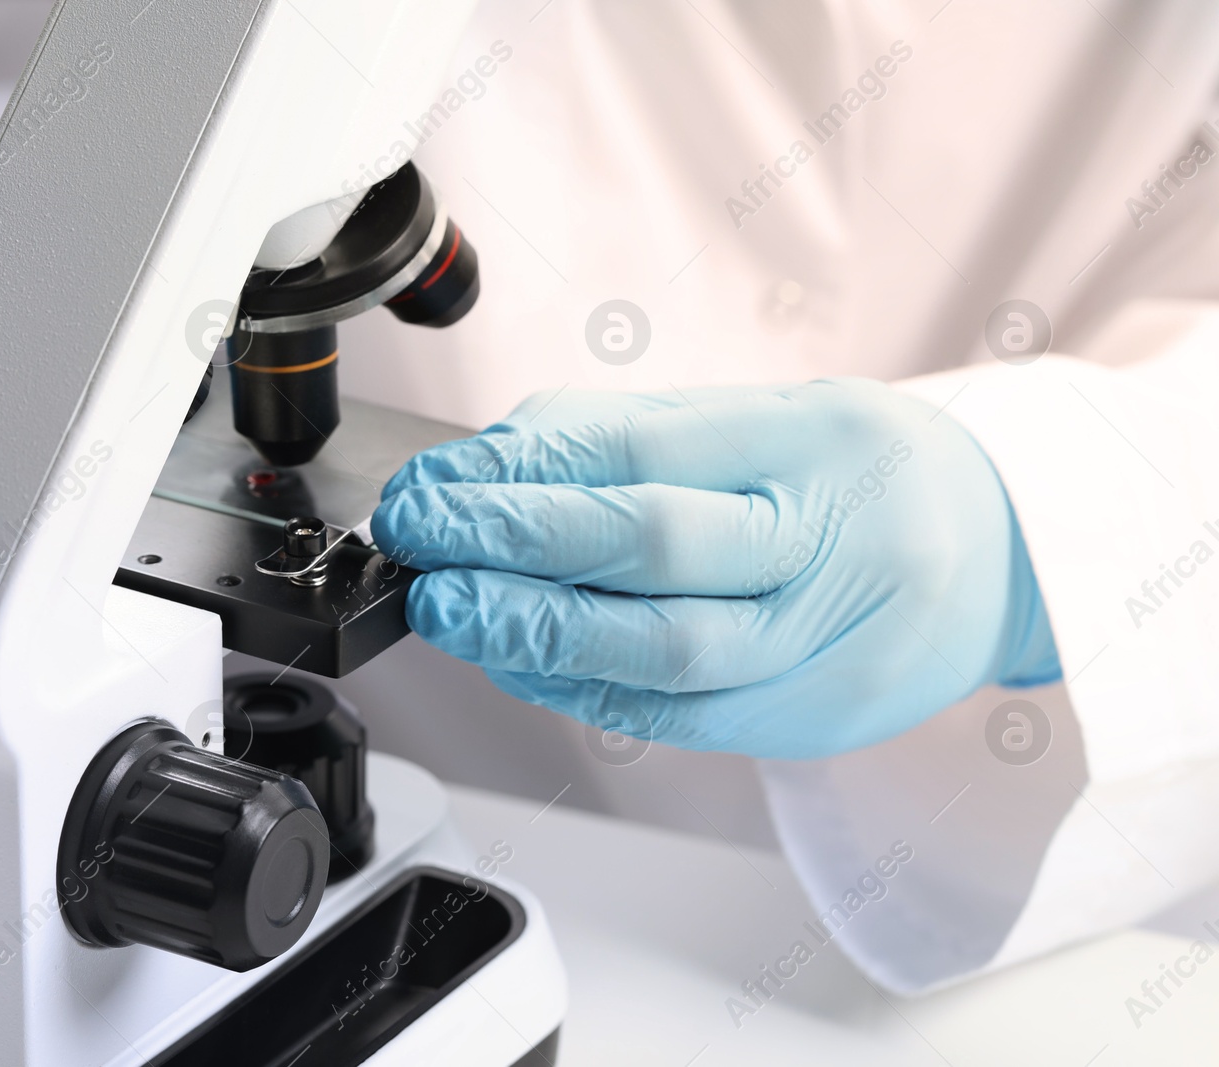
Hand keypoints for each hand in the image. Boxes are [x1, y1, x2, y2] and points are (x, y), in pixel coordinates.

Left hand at [372, 380, 1060, 758]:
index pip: (644, 454)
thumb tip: (492, 465)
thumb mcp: (767, 415)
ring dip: (534, 633)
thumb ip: (631, 434)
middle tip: (422, 539)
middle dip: (514, 546)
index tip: (439, 480)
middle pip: (653, 550)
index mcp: (818, 443)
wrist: (1001, 560)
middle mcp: (831, 546)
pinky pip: (674, 714)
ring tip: (451, 608)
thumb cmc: (866, 477)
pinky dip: (582, 687)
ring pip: (662, 652)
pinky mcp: (806, 721)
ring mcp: (825, 647)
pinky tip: (518, 659)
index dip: (525, 472)